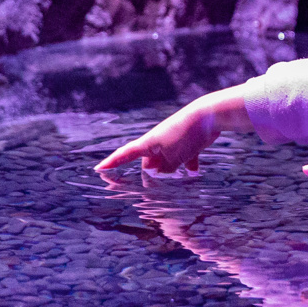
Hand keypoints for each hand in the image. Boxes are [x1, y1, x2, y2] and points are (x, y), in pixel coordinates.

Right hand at [95, 87, 252, 172]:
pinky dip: (188, 165)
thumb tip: (158, 173)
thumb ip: (165, 169)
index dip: (112, 162)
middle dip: (150, 174)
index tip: (98, 169)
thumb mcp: (173, 157)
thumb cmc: (186, 135)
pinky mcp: (188, 141)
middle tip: (149, 191)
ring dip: (171, 171)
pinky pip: (185, 156)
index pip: (125, 154)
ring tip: (173, 184)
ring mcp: (173, 141)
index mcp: (149, 144)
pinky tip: (194, 173)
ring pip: (167, 160)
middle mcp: (158, 142)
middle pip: (148, 162)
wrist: (208, 115)